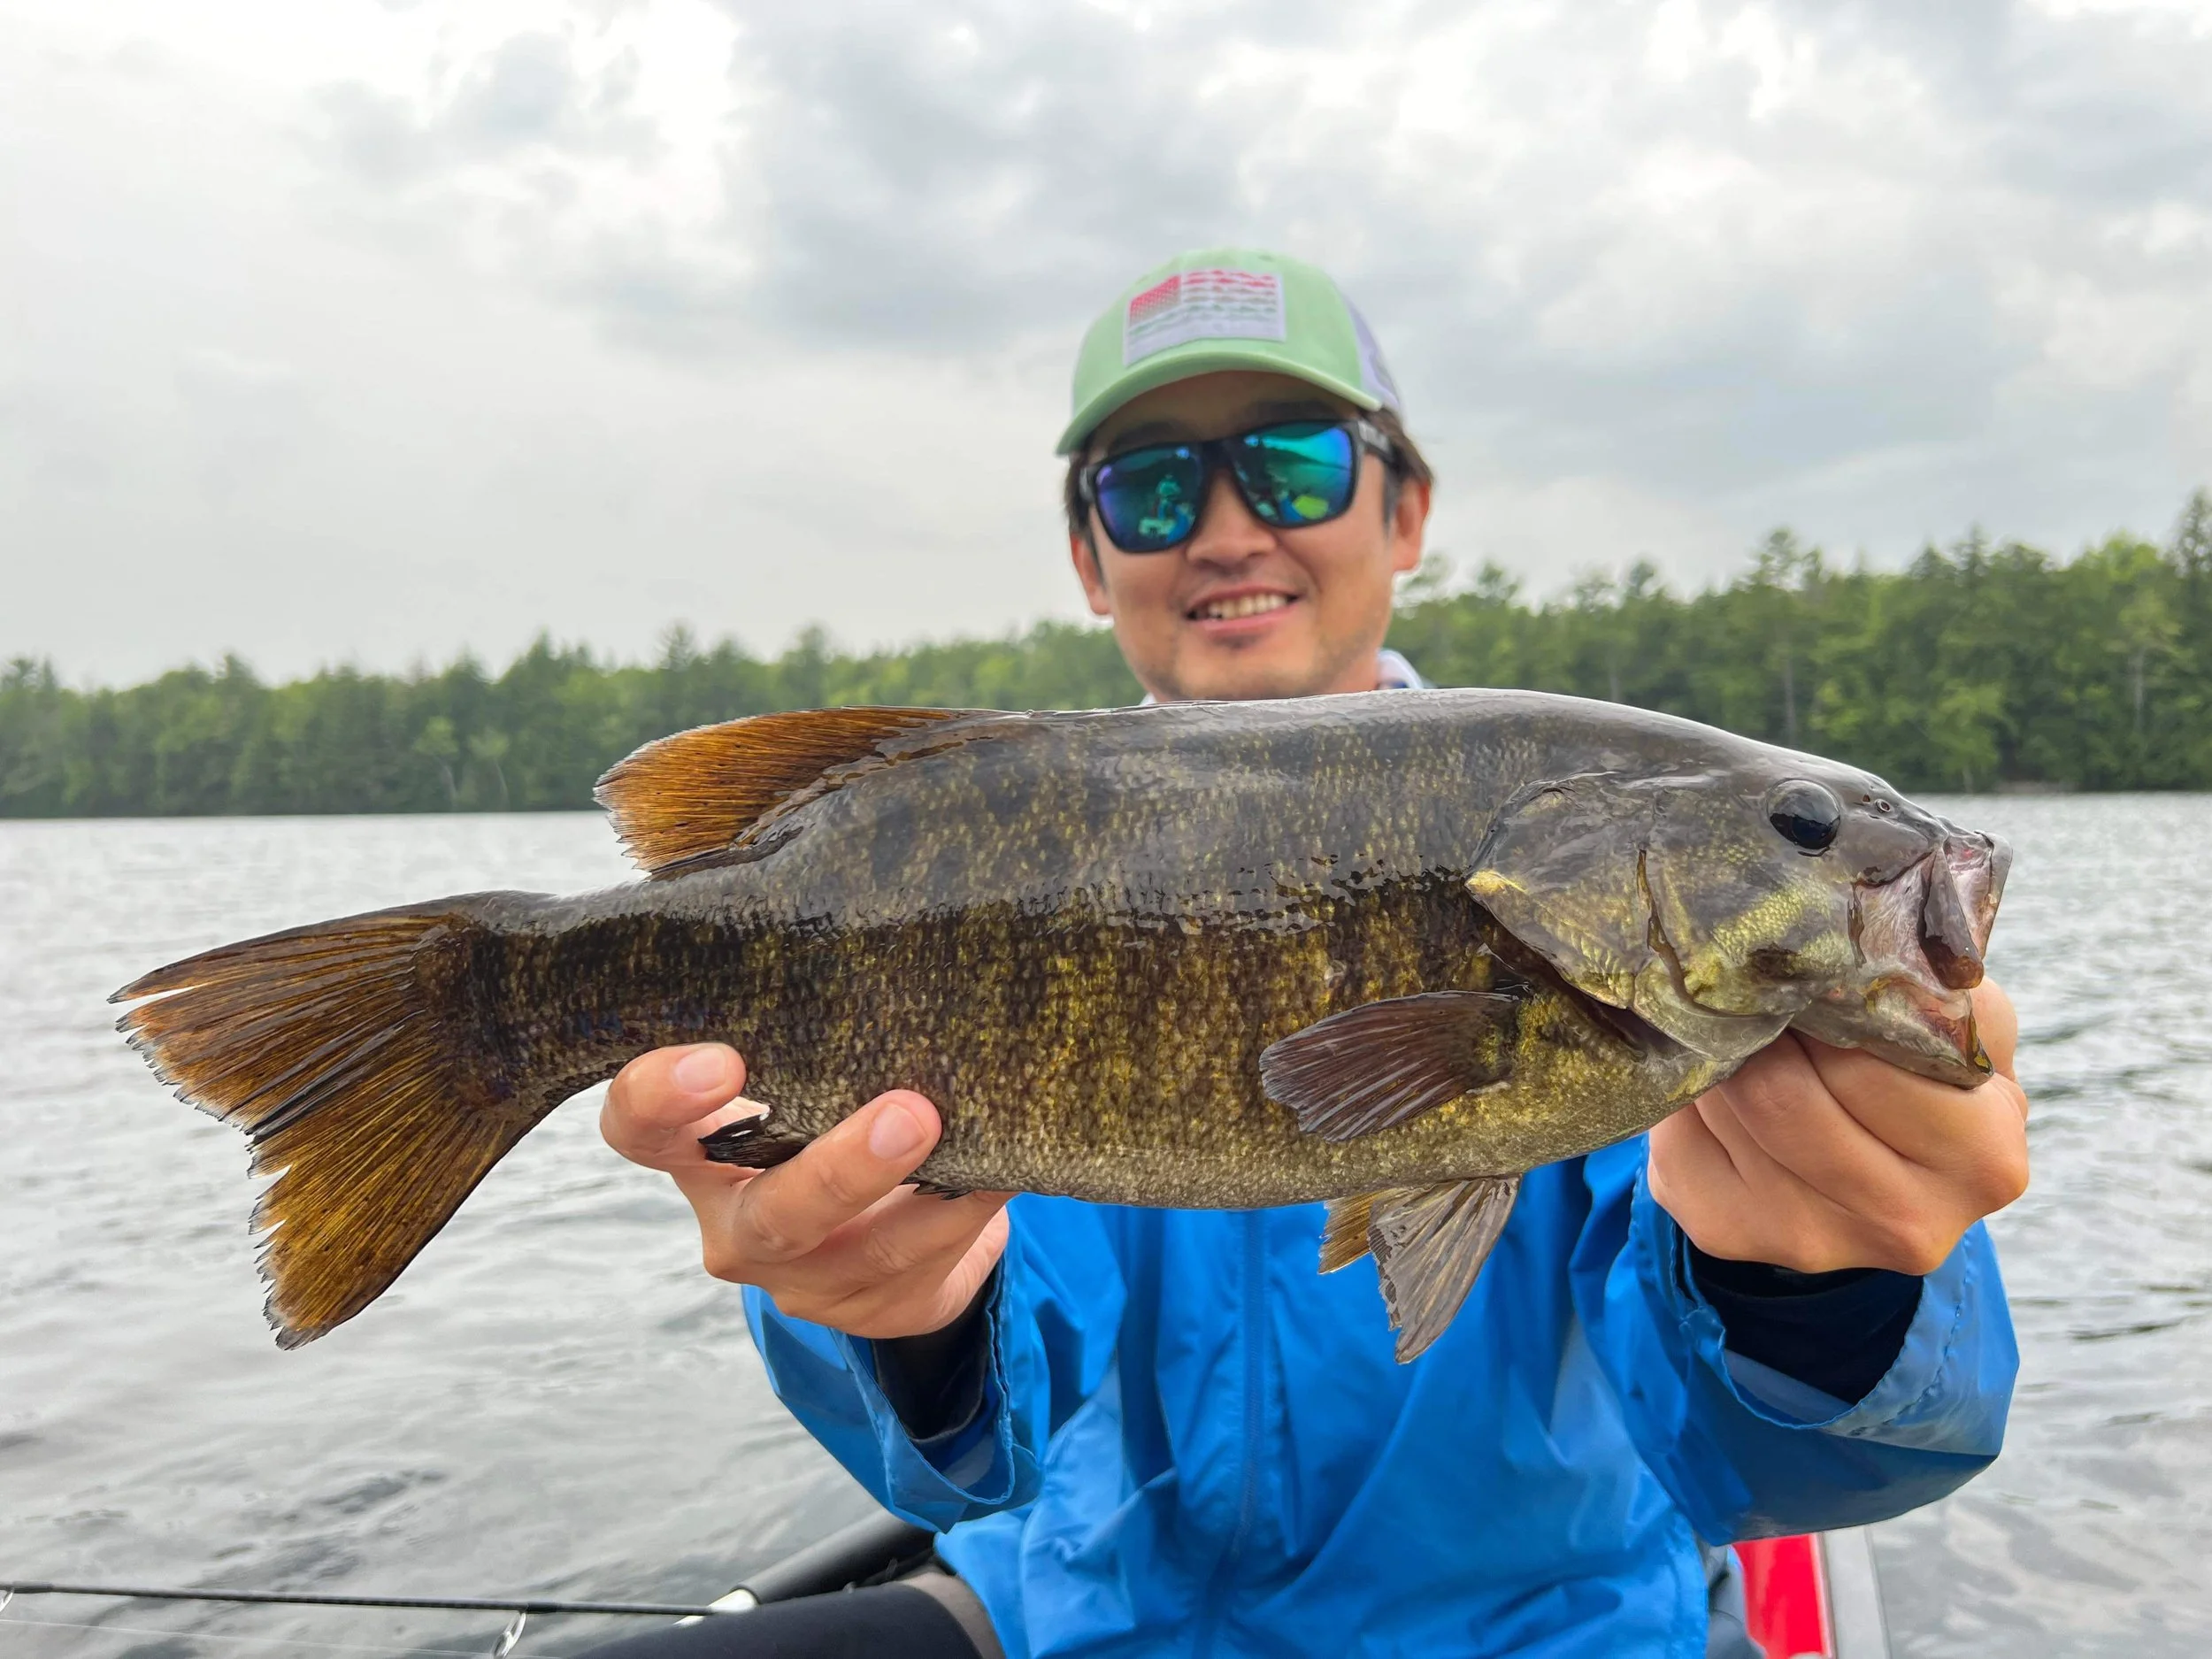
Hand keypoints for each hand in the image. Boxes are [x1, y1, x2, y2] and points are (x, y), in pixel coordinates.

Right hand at [600, 1044, 1010, 1337]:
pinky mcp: (875, 1306)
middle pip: (768, 1216)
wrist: (885, 1212)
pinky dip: (970, 1212)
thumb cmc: (828, 1100)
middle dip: (839, 1171)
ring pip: (866, 1251)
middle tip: (909, 1113)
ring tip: (980, 1145)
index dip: (661, 1098)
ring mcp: (804, 1277)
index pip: (638, 1126)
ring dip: (930, 1198)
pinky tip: (1003, 1168)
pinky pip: (927, 1265)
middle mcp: (736, 1222)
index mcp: (696, 1147)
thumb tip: (867, 938)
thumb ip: (803, 1022)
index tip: (723, 1059)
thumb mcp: (799, 1063)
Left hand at [1647, 981, 2029, 1275]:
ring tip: (1733, 1019)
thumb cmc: (1930, 1074)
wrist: (1890, 1166)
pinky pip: (1677, 1143)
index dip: (1820, 1003)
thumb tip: (1834, 945)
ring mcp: (1812, 1240)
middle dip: (1755, 1025)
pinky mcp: (1731, 1235)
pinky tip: (1714, 1076)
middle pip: (1780, 1097)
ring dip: (1717, 1053)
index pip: (1868, 1064)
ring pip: (1725, 1113)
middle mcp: (1903, 1221)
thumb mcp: (1963, 1020)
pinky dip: (1686, 1096)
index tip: (1801, 966)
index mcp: (1980, 1159)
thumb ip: (1923, 981)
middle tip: (1747, 980)